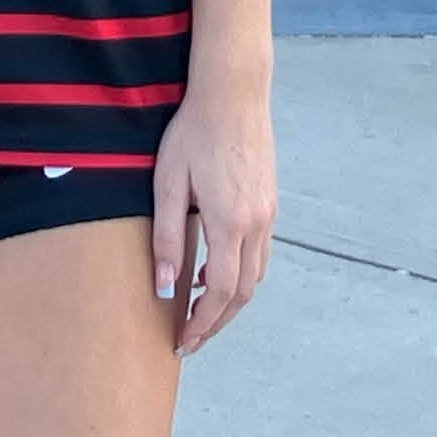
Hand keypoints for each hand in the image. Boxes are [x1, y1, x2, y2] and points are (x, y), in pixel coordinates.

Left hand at [149, 74, 276, 357]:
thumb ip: (166, 239)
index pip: (222, 292)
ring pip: (257, 276)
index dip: (203, 323)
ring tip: (200, 309)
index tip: (184, 342)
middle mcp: (257, 224)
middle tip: (190, 338)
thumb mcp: (168, 184)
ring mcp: (268, 214)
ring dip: (231, 300)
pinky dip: (241, 274)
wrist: (232, 94)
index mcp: (231, 222)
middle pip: (244, 293)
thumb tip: (165, 287)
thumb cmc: (194, 133)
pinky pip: (260, 253)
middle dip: (217, 322)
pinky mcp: (270, 203)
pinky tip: (214, 268)